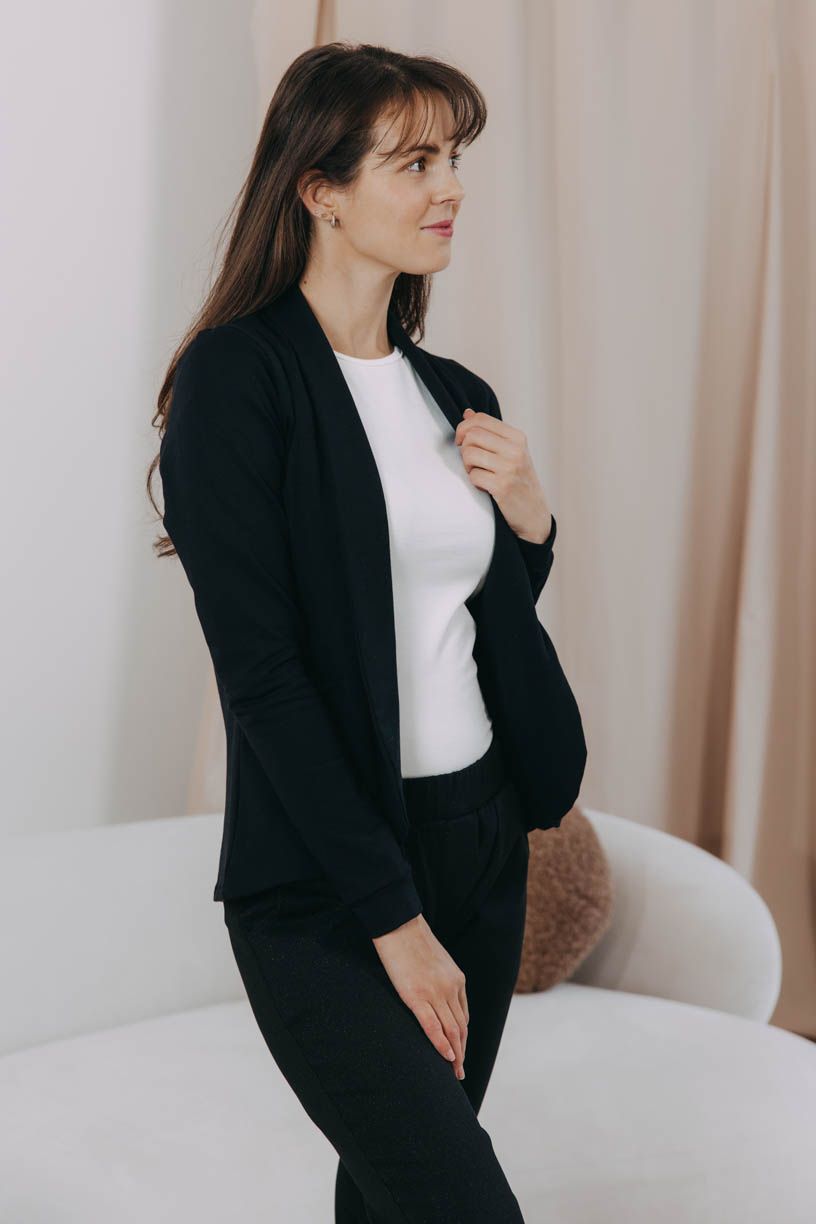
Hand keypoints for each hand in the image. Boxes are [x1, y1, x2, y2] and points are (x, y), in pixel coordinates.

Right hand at [372, 912, 467, 1080]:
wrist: (399, 925)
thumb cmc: (411, 941)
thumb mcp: (435, 960)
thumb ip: (440, 979)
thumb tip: (436, 993)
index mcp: (457, 979)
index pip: (463, 1015)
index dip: (462, 1037)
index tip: (460, 1051)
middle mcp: (451, 987)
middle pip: (461, 1027)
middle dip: (462, 1051)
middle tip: (460, 1072)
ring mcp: (435, 993)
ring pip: (452, 1031)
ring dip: (455, 1054)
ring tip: (455, 1072)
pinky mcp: (417, 996)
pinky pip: (433, 1026)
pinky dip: (441, 1045)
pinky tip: (446, 1058)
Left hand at [455, 407, 551, 543]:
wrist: (534, 514)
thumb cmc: (519, 481)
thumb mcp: (510, 453)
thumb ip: (489, 433)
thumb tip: (467, 413)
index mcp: (517, 438)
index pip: (480, 419)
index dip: (463, 428)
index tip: (462, 442)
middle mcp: (515, 450)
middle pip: (471, 435)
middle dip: (464, 449)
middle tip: (471, 462)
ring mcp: (509, 468)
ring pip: (469, 454)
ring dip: (467, 467)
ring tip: (478, 474)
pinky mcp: (502, 486)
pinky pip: (473, 476)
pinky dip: (474, 483)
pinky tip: (484, 487)